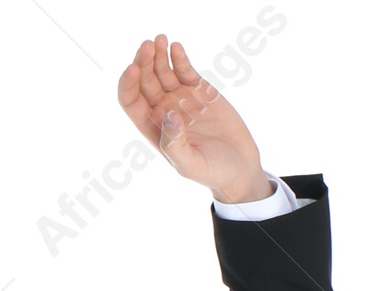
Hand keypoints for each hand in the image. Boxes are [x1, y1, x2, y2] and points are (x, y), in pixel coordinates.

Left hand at [117, 32, 272, 204]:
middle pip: (144, 80)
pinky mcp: (199, 89)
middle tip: (148, 46)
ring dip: (158, 54)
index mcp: (153, 129)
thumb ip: (175, 145)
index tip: (133, 69)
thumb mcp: (191, 166)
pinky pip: (184, 68)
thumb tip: (168, 114)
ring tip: (159, 40)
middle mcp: (163, 110)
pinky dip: (179, 57)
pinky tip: (175, 47)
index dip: (127, 84)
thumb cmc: (213, 172)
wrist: (240, 167)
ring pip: (162, 70)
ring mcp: (180, 98)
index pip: (130, 101)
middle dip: (143, 61)